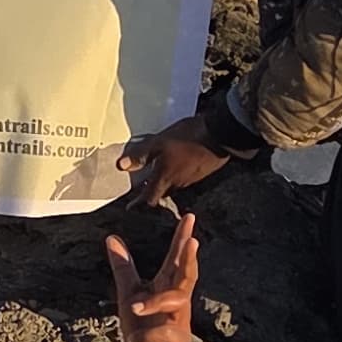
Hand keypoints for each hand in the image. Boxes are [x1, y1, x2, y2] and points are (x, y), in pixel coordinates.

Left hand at [104, 207, 198, 341]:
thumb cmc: (141, 326)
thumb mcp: (128, 294)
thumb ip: (124, 267)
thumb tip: (112, 238)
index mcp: (166, 286)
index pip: (175, 259)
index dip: (182, 239)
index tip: (189, 217)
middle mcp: (177, 300)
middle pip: (187, 275)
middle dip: (189, 259)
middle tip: (192, 241)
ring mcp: (180, 321)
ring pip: (177, 301)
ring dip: (156, 301)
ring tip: (134, 305)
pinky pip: (166, 334)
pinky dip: (147, 334)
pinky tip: (134, 337)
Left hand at [120, 119, 234, 205]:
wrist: (221, 135)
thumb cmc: (188, 138)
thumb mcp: (159, 142)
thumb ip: (141, 155)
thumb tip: (121, 166)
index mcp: (165, 178)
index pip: (149, 198)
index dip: (138, 203)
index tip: (131, 207)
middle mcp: (178, 183)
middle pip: (161, 193)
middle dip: (151, 192)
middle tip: (142, 189)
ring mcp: (191, 179)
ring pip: (173, 186)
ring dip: (164, 182)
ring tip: (157, 175)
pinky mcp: (201, 172)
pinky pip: (184, 178)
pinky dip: (176, 175)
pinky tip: (175, 165)